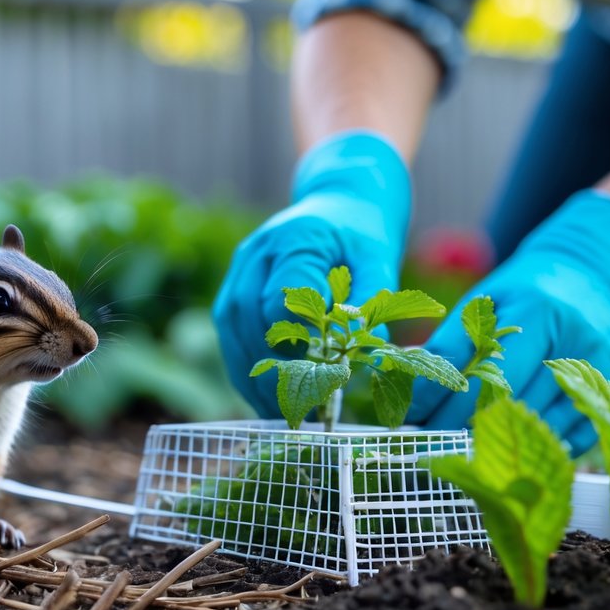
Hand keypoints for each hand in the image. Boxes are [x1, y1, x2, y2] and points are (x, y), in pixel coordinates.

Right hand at [214, 131, 410, 416]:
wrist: (340, 198)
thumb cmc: (362, 232)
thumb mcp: (379, 258)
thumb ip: (373, 299)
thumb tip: (370, 348)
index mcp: (296, 238)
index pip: (282, 299)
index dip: (296, 342)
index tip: (319, 376)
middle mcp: (259, 250)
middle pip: (248, 316)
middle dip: (268, 366)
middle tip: (291, 409)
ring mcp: (242, 265)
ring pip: (231, 325)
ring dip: (247, 370)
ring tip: (271, 410)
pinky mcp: (235, 281)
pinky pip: (229, 327)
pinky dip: (242, 361)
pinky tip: (259, 392)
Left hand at [410, 191, 609, 451]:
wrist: (590, 275)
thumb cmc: (524, 291)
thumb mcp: (485, 300)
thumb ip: (453, 340)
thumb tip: (408, 378)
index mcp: (535, 309)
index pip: (478, 365)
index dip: (438, 395)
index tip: (408, 415)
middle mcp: (570, 340)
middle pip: (506, 398)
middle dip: (457, 424)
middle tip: (425, 440)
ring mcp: (597, 367)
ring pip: (537, 421)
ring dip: (492, 441)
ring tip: (452, 451)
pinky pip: (573, 433)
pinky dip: (537, 446)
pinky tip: (505, 451)